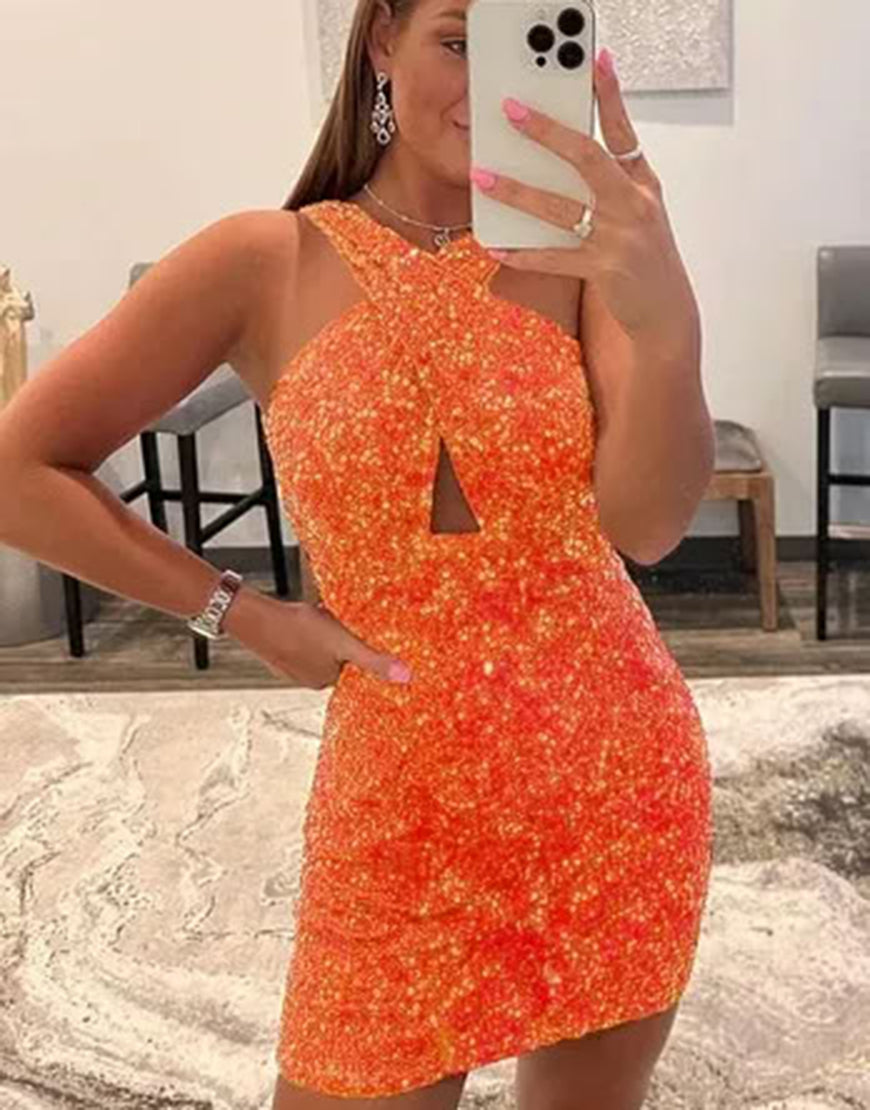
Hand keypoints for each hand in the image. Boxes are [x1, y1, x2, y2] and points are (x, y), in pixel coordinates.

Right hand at [230, 593, 412, 688]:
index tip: (365, 640)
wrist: (255, 618)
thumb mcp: (344, 642)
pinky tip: (306, 617)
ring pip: (320, 650)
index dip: (362, 654)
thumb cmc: (299, 630)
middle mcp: (310, 680)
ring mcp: (292, 668)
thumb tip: (405, 677)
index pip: (355, 671)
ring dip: (327, 636)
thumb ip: (374, 660)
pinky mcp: (280, 653)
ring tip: (325, 618)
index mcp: (327, 681)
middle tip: (344, 623)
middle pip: (338, 660)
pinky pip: (303, 643)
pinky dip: (308, 631)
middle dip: (344, 643)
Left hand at [469, 48, 698, 351]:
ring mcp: (619, 237)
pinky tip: (496, 247)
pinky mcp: (603, 269)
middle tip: (512, 110)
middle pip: (587, 157)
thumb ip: (612, 184)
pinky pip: (553, 258)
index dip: (610, 95)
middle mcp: (634, 204)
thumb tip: (566, 160)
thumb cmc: (646, 259)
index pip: (623, 131)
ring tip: (483, 176)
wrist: (665, 311)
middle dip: (546, 131)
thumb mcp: (641, 213)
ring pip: (558, 207)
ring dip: (516, 191)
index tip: (595, 60)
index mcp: (642, 184)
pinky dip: (522, 254)